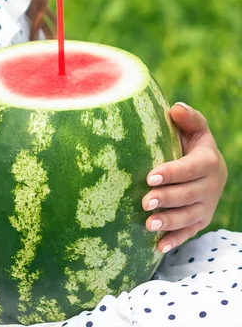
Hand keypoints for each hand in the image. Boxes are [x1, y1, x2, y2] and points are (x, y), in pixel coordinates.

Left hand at [142, 102, 227, 252]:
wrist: (206, 168)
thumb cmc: (190, 145)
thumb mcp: (193, 130)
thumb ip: (188, 119)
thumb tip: (175, 108)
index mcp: (208, 162)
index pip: (190, 169)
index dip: (171, 173)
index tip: (150, 176)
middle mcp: (211, 186)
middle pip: (188, 195)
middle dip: (166, 199)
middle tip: (144, 202)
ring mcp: (206, 206)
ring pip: (188, 217)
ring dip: (169, 222)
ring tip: (148, 224)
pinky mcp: (200, 221)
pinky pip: (189, 233)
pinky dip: (174, 240)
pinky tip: (158, 247)